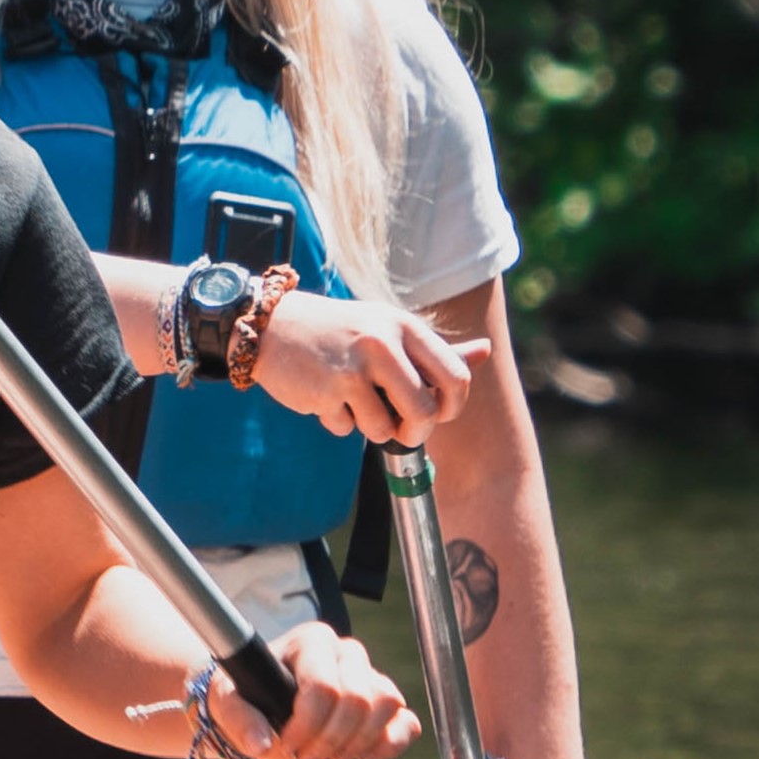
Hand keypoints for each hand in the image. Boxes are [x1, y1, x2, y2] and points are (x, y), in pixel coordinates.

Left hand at [211, 620, 421, 758]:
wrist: (261, 709)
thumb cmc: (247, 697)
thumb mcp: (228, 704)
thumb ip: (240, 720)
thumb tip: (261, 742)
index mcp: (310, 642)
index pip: (324, 685)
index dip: (308, 724)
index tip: (287, 744)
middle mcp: (346, 652)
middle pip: (359, 698)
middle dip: (332, 739)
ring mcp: (370, 676)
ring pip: (388, 705)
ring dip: (359, 743)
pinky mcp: (384, 704)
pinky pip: (407, 723)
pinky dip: (389, 746)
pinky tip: (359, 757)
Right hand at [248, 290, 486, 445]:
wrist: (272, 326)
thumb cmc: (340, 332)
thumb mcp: (388, 330)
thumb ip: (436, 349)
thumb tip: (486, 351)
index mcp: (404, 327)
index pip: (456, 377)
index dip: (451, 406)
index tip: (436, 412)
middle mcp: (382, 343)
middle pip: (425, 411)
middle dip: (416, 432)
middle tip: (403, 431)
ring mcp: (353, 367)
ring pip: (384, 428)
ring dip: (370, 428)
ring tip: (353, 405)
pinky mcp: (326, 389)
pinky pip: (347, 428)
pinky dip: (338, 423)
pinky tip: (324, 398)